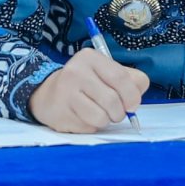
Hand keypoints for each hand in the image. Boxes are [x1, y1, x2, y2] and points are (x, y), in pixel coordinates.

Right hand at [29, 47, 148, 133]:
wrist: (49, 94)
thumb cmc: (87, 84)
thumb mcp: (107, 73)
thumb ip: (130, 80)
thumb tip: (135, 100)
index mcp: (90, 57)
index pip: (121, 78)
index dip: (132, 95)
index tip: (133, 104)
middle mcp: (75, 72)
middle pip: (112, 101)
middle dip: (119, 112)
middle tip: (115, 112)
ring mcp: (65, 93)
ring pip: (101, 118)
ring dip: (105, 121)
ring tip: (98, 113)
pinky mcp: (60, 113)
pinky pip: (88, 127)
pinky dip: (91, 126)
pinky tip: (82, 116)